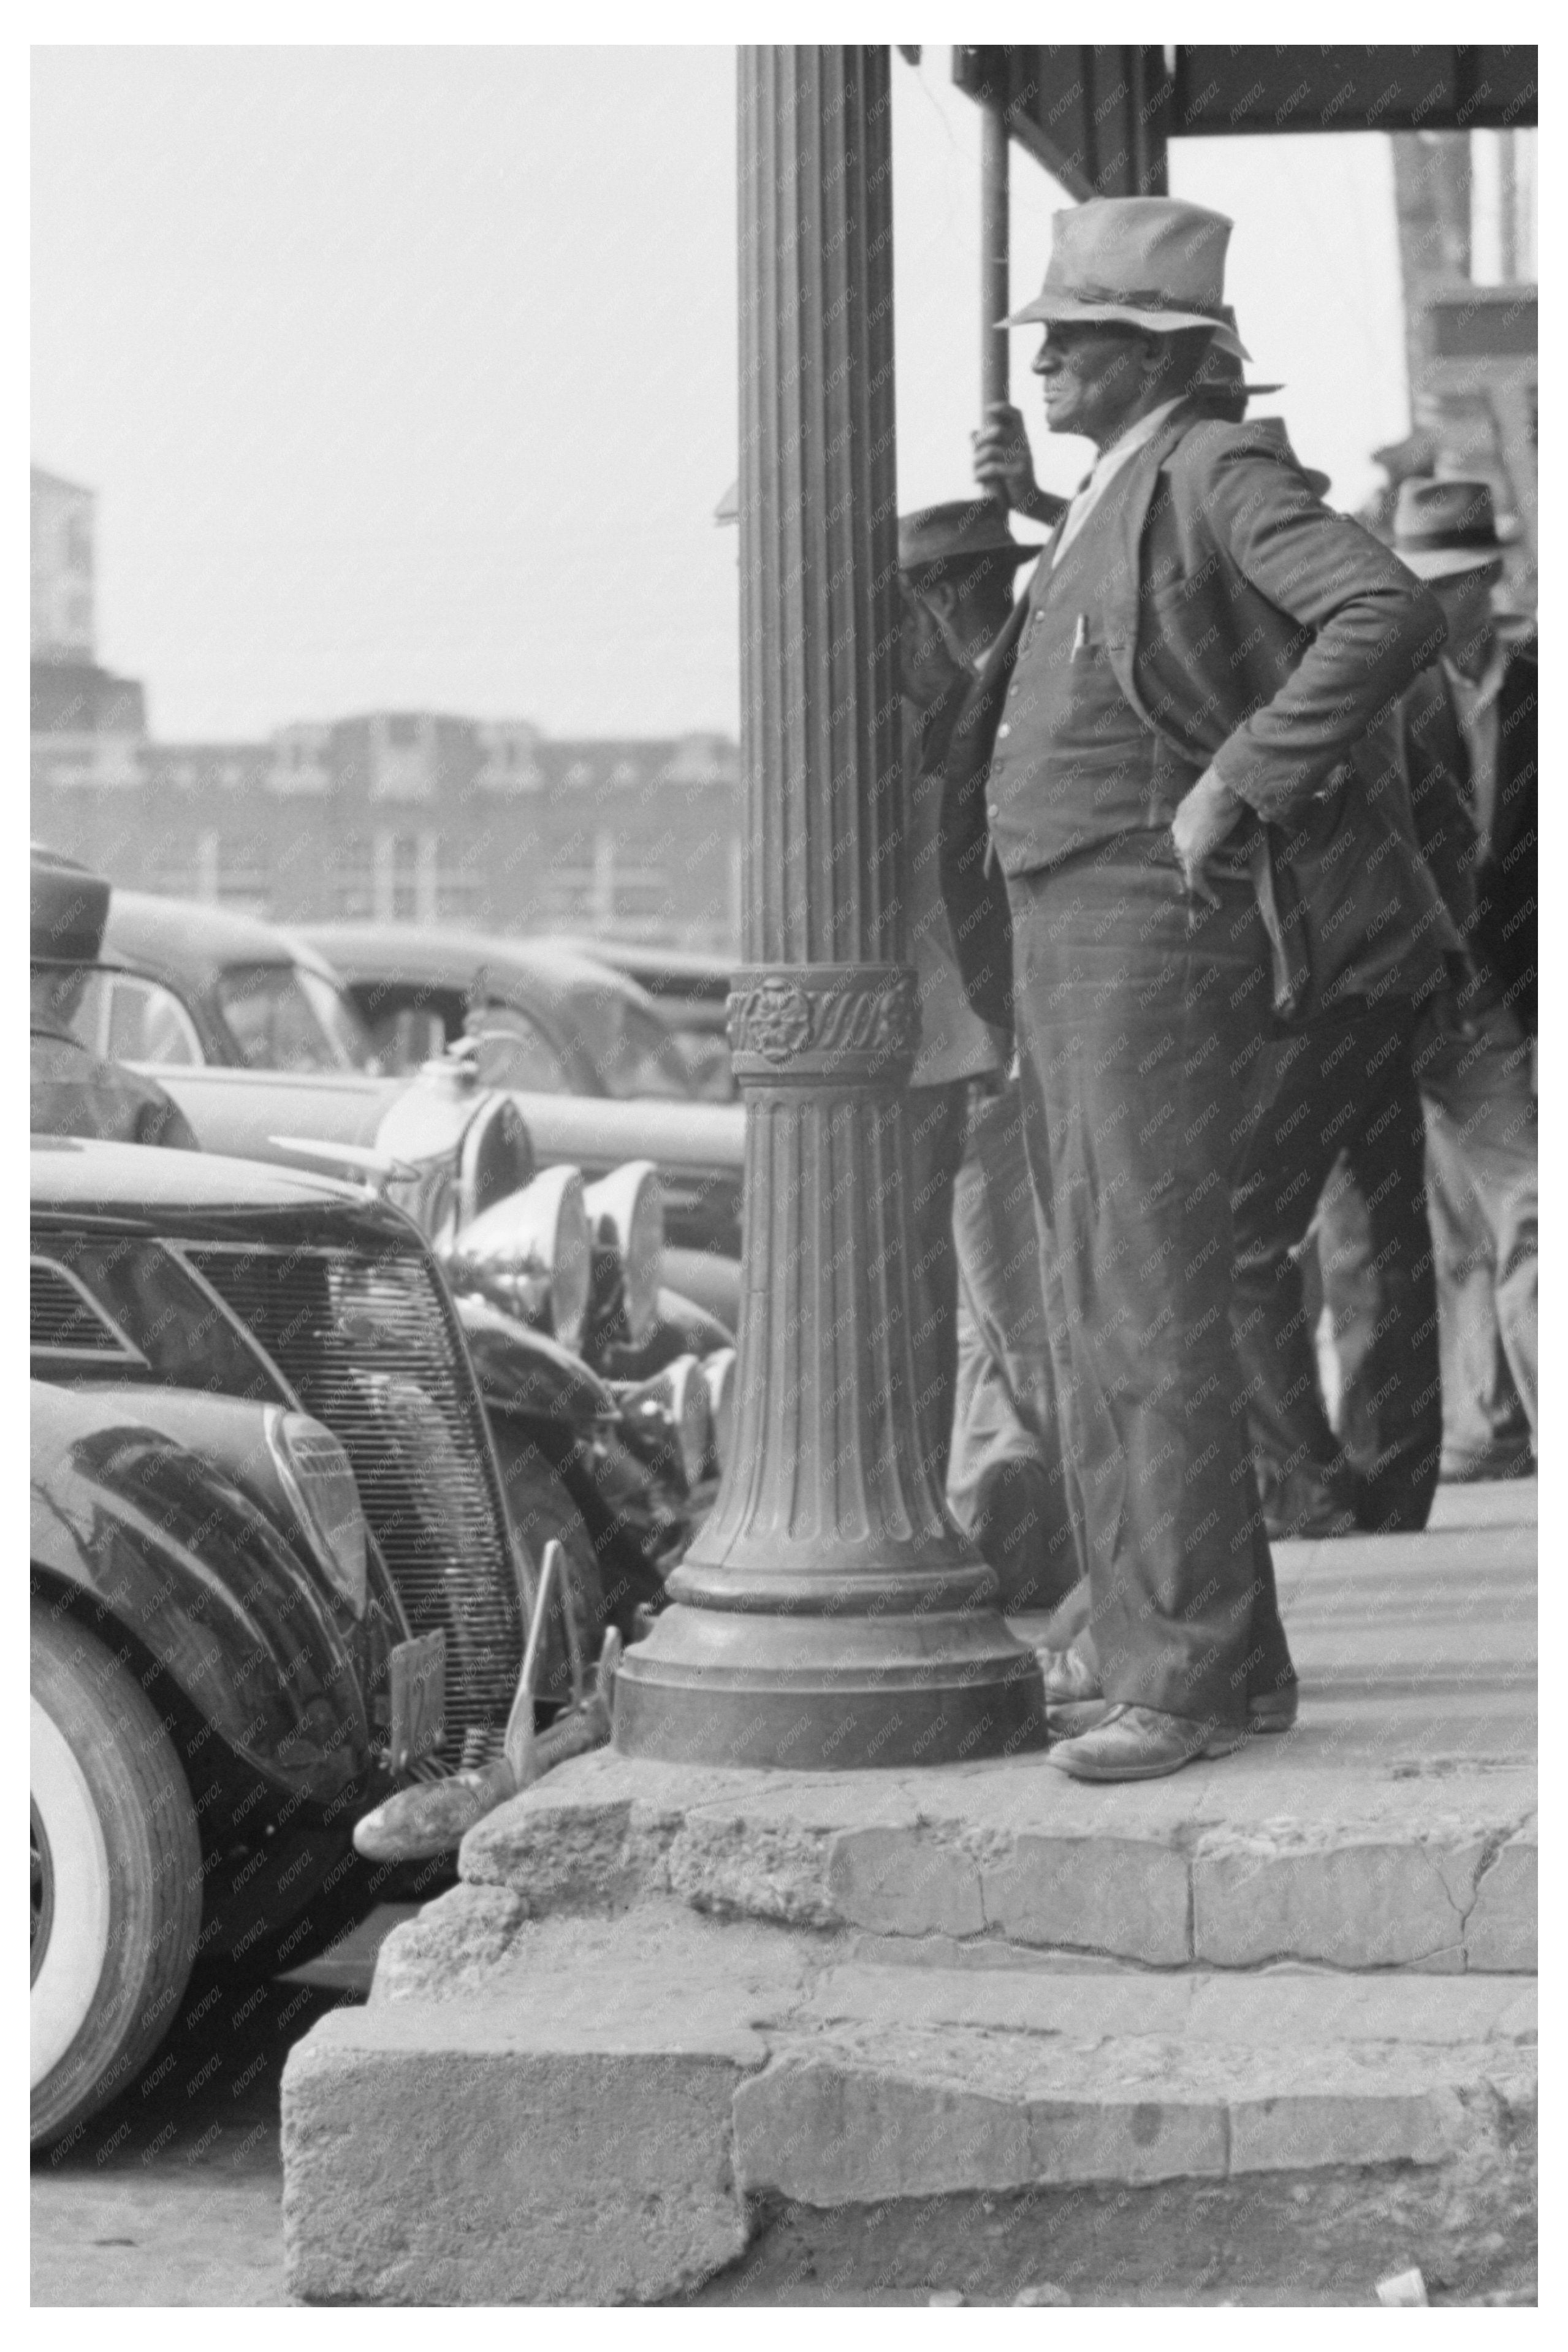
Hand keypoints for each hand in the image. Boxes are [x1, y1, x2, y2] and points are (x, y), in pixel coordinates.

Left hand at [971, 402, 1039, 513]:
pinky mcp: (1019, 472)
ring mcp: (1022, 457)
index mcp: (1021, 439)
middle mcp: (1023, 444)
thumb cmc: (1013, 481)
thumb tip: (971, 431)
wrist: (1032, 503)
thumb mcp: (1001, 461)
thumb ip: (987, 446)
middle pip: (996, 431)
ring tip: (974, 472)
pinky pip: (992, 467)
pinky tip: (977, 480)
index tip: (988, 410)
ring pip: (990, 450)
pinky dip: (980, 474)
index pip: (1016, 414)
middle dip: (979, 442)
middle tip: (974, 455)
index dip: (1003, 408)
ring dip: (976, 462)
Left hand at [1170, 768, 1241, 906]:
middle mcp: (1179, 827)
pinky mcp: (1192, 854)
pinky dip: (1206, 891)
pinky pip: (1196, 879)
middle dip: (1219, 861)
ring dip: (1225, 871)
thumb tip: (1265, 815)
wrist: (1227, 782)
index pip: (1192, 836)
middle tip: (1240, 869)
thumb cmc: (1235, 783)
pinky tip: (1218, 902)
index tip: (1225, 855)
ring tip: (1246, 874)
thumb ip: (1243, 807)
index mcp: (1185, 811)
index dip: (1210, 848)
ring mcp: (1183, 841)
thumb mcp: (1236, 795)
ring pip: (1201, 865)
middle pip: (1197, 851)